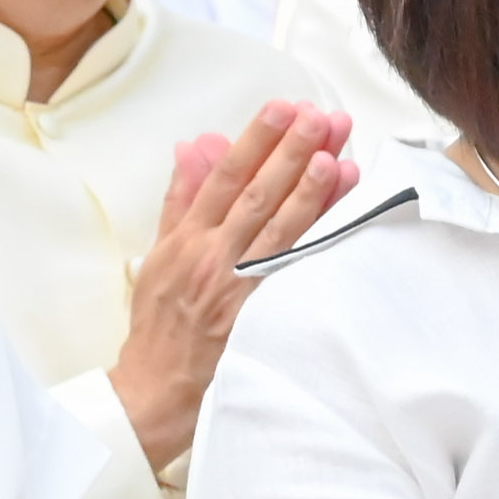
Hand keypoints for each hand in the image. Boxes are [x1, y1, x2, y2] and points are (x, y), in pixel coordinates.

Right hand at [108, 101, 360, 470]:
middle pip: (257, 195)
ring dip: (310, 188)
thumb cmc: (158, 325)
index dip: (255, 140)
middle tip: (320, 117)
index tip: (280, 109)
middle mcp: (214, 258)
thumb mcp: (158, 256)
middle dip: (290, 152)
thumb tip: (192, 150)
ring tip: (336, 152)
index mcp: (187, 240)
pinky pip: (295, 269)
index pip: (225, 178)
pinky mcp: (262, 314)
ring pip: (280, 229)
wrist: (158, 389)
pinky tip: (341, 212)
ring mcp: (240, 287)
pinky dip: (318, 237)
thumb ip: (180, 202)